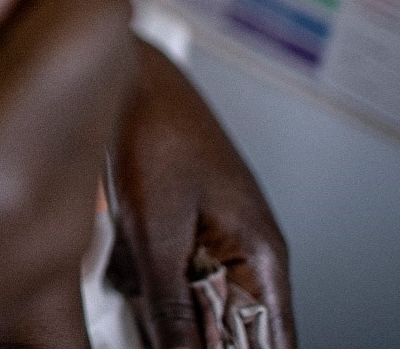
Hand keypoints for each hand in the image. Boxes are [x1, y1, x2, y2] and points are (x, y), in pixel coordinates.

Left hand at [110, 41, 295, 348]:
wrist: (128, 77)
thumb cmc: (155, 133)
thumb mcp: (156, 232)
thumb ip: (170, 303)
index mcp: (261, 253)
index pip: (274, 341)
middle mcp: (245, 250)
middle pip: (233, 330)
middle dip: (196, 339)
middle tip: (158, 336)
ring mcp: (213, 238)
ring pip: (198, 305)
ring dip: (170, 316)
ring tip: (142, 291)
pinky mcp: (180, 228)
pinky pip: (173, 278)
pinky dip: (150, 287)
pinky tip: (125, 276)